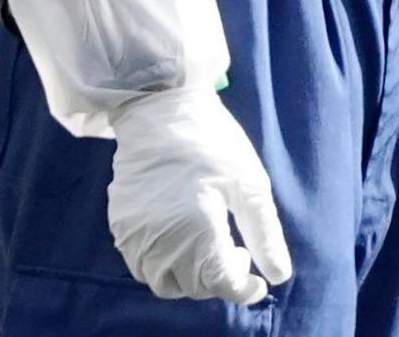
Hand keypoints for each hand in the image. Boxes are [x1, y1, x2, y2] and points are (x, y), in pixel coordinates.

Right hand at [105, 86, 292, 303]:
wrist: (160, 108)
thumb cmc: (212, 142)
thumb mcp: (249, 184)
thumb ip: (264, 234)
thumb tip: (279, 276)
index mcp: (195, 229)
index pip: (220, 284)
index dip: (243, 289)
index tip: (258, 282)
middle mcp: (159, 240)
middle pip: (192, 288)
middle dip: (220, 280)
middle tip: (237, 252)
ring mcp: (134, 235)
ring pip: (164, 282)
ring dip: (190, 278)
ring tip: (211, 247)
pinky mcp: (120, 226)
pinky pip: (142, 265)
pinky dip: (166, 265)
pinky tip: (184, 239)